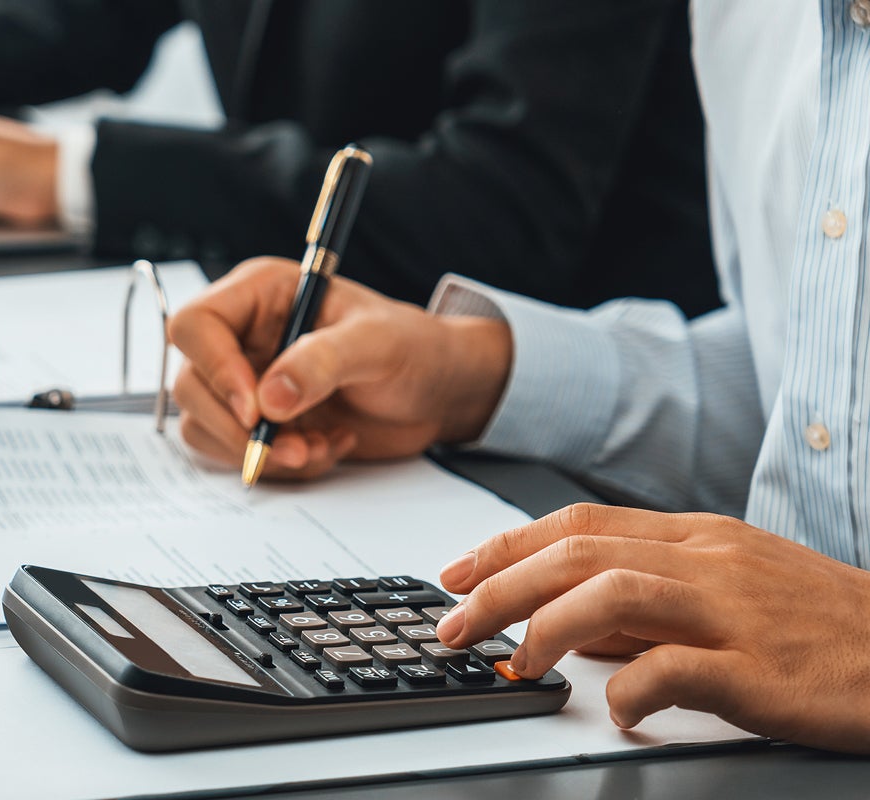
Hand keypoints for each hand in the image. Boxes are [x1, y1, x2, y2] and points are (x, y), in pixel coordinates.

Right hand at [166, 258, 510, 479]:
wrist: (439, 393)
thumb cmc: (415, 348)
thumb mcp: (377, 342)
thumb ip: (322, 361)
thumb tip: (269, 399)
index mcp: (259, 295)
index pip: (196, 326)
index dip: (215, 368)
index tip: (256, 409)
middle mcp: (241, 337)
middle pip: (191, 385)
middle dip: (240, 428)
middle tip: (295, 446)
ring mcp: (244, 382)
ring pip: (205, 425)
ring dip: (261, 452)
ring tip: (319, 447)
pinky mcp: (257, 424)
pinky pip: (235, 454)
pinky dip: (279, 466)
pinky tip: (325, 447)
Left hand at [437, 504, 869, 751]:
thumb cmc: (830, 630)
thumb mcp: (735, 592)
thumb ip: (652, 602)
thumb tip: (567, 622)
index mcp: (702, 537)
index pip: (579, 524)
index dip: (505, 547)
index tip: (454, 574)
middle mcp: (712, 562)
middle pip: (578, 554)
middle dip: (499, 588)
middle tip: (455, 626)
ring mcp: (737, 613)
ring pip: (612, 594)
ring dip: (545, 629)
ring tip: (518, 665)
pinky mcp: (760, 670)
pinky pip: (672, 671)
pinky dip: (627, 692)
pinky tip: (615, 711)